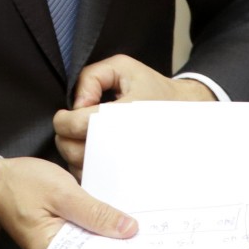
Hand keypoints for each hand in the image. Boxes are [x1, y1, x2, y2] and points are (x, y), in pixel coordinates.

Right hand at [0, 155, 137, 248]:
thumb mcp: (62, 193)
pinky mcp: (63, 233)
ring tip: (145, 234)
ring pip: (94, 246)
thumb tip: (129, 230)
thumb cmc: (21, 185)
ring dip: (113, 238)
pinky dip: (101, 228)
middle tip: (155, 244)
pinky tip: (120, 222)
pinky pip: (87, 235)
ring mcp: (60, 245)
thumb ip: (95, 213)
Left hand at [52, 55, 214, 174]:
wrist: (184, 110)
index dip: (63, 120)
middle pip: (75, 152)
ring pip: (83, 169)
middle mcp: (126, 144)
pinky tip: (93, 152)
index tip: (65, 116)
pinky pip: (96, 180)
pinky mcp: (129, 177)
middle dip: (65, 138)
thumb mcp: (122, 67)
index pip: (79, 125)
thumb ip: (92, 78)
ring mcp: (128, 165)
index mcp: (124, 115)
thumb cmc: (150, 88)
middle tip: (71, 127)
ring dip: (74, 154)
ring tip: (84, 139)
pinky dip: (87, 168)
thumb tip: (76, 105)